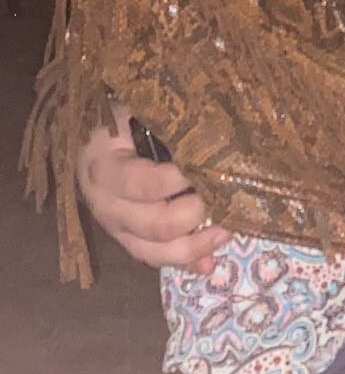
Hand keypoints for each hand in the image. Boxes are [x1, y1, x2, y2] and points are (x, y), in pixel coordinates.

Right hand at [78, 110, 232, 273]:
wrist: (89, 140)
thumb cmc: (120, 118)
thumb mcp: (132, 108)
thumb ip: (161, 118)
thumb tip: (208, 119)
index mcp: (104, 167)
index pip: (141, 183)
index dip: (176, 181)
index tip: (206, 170)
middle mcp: (105, 203)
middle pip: (151, 224)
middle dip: (193, 215)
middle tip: (226, 201)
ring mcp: (115, 226)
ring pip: (151, 251)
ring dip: (193, 247)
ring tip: (226, 233)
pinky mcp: (127, 239)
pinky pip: (153, 258)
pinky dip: (183, 262)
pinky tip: (208, 264)